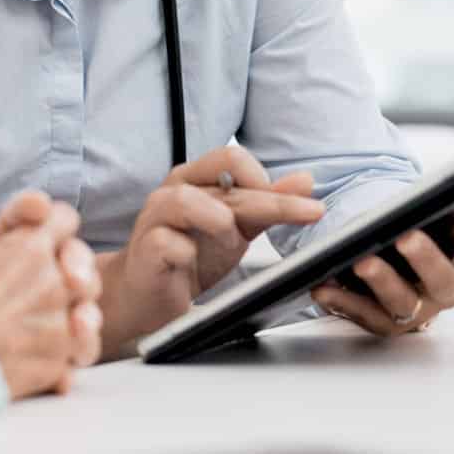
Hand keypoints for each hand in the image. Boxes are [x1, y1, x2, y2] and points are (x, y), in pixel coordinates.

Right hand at [0, 191, 101, 397]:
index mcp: (29, 248)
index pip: (63, 220)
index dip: (56, 228)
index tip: (47, 241)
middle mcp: (53, 281)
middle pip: (85, 272)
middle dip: (74, 279)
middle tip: (52, 291)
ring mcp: (60, 323)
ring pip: (87, 317)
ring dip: (76, 322)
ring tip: (50, 331)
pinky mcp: (58, 362)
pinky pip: (73, 357)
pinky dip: (62, 361)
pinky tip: (45, 365)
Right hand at [95, 146, 323, 357]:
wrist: (147, 294)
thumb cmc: (189, 255)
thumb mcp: (237, 228)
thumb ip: (267, 203)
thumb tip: (305, 181)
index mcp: (195, 178)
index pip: (235, 160)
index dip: (270, 179)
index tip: (306, 204)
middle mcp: (173, 190)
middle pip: (224, 181)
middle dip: (272, 200)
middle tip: (309, 212)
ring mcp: (155, 218)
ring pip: (186, 201)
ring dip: (220, 222)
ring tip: (232, 243)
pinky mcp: (144, 249)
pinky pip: (168, 244)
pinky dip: (187, 253)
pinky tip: (192, 262)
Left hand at [309, 186, 453, 337]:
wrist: (398, 269)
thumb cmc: (424, 234)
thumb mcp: (437, 220)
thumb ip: (440, 207)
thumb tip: (441, 185)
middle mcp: (447, 288)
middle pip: (443, 280)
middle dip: (426, 258)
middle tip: (407, 236)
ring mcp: (417, 310)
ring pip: (401, 303)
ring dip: (381, 281)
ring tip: (361, 261)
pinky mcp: (385, 323)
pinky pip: (362, 315)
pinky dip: (341, 301)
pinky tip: (322, 286)